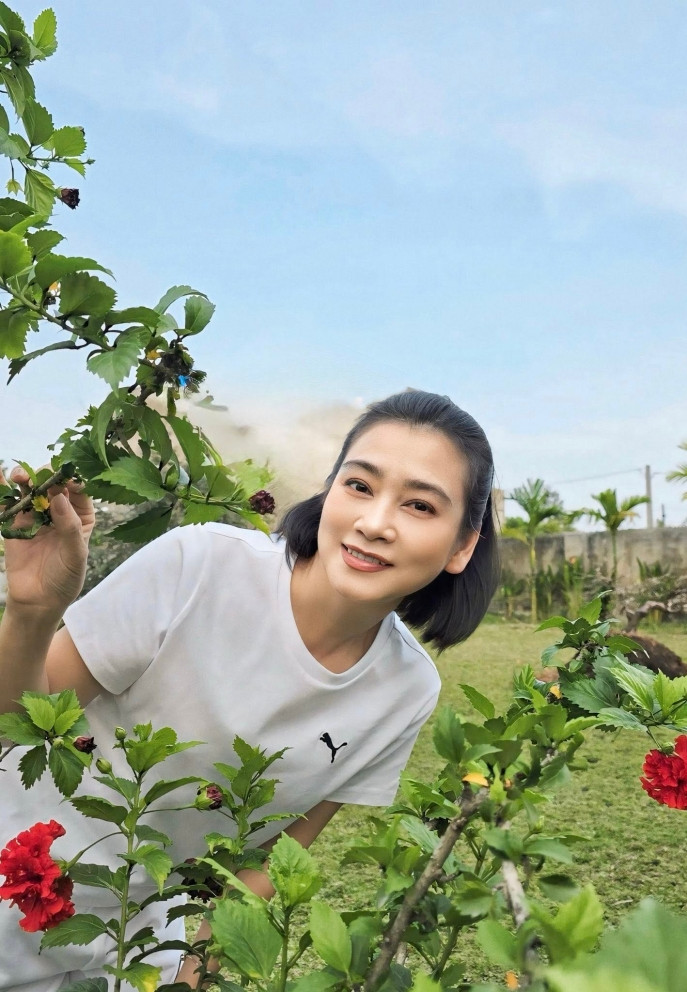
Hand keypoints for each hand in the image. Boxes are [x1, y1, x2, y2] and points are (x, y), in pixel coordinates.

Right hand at [0, 464, 94, 615]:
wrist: (37, 600)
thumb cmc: (64, 578)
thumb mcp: (75, 555)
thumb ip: (69, 527)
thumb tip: (59, 497)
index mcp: (80, 515)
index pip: (79, 490)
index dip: (73, 479)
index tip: (66, 477)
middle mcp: (59, 510)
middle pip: (54, 483)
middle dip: (48, 474)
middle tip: (41, 476)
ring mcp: (36, 514)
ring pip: (31, 486)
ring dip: (26, 476)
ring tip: (21, 477)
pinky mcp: (15, 522)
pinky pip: (8, 501)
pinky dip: (3, 487)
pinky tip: (1, 474)